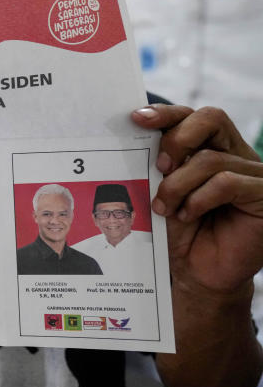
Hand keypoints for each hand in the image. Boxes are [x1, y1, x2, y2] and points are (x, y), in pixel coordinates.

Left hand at [132, 104, 262, 294]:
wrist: (197, 273)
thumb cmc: (179, 232)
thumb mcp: (162, 191)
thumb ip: (159, 164)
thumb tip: (136, 134)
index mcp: (212, 147)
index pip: (192, 116)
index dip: (166, 113)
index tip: (137, 119)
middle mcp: (235, 155)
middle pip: (209, 119)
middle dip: (176, 139)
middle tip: (158, 167)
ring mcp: (254, 174)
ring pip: (209, 159)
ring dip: (178, 185)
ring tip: (165, 208)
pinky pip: (226, 183)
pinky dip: (199, 199)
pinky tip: (188, 215)